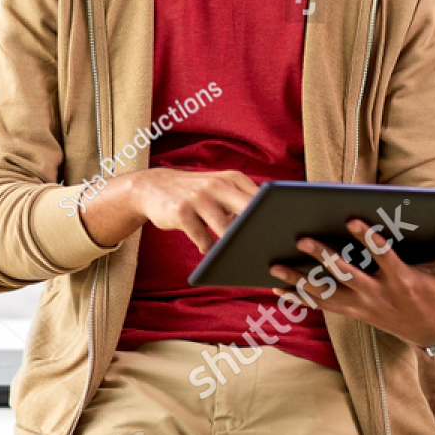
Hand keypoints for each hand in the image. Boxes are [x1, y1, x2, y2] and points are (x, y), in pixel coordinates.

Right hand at [81, 168, 258, 251]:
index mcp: (232, 178)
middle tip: (263, 250)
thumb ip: (241, 201)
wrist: (152, 187)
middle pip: (249, 211)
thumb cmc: (195, 194)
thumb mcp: (219, 188)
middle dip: (258, 232)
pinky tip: (208, 251)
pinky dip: (208, 249)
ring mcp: (199, 197)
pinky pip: (202, 238)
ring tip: (236, 256)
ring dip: (233, 246)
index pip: (262, 199)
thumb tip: (268, 229)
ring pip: (226, 229)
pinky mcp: (181, 212)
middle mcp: (217, 185)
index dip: (274, 217)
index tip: (281, 235)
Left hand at [269, 218, 434, 348]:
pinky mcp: (354, 313)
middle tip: (302, 239)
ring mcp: (363, 307)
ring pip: (327, 294)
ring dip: (300, 280)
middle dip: (323, 257)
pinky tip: (278, 288)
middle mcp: (378, 295)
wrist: (433, 332)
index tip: (353, 221)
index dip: (368, 240)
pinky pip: (323, 306)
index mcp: (402, 282)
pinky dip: (300, 297)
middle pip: (346, 275)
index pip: (383, 258)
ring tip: (274, 266)